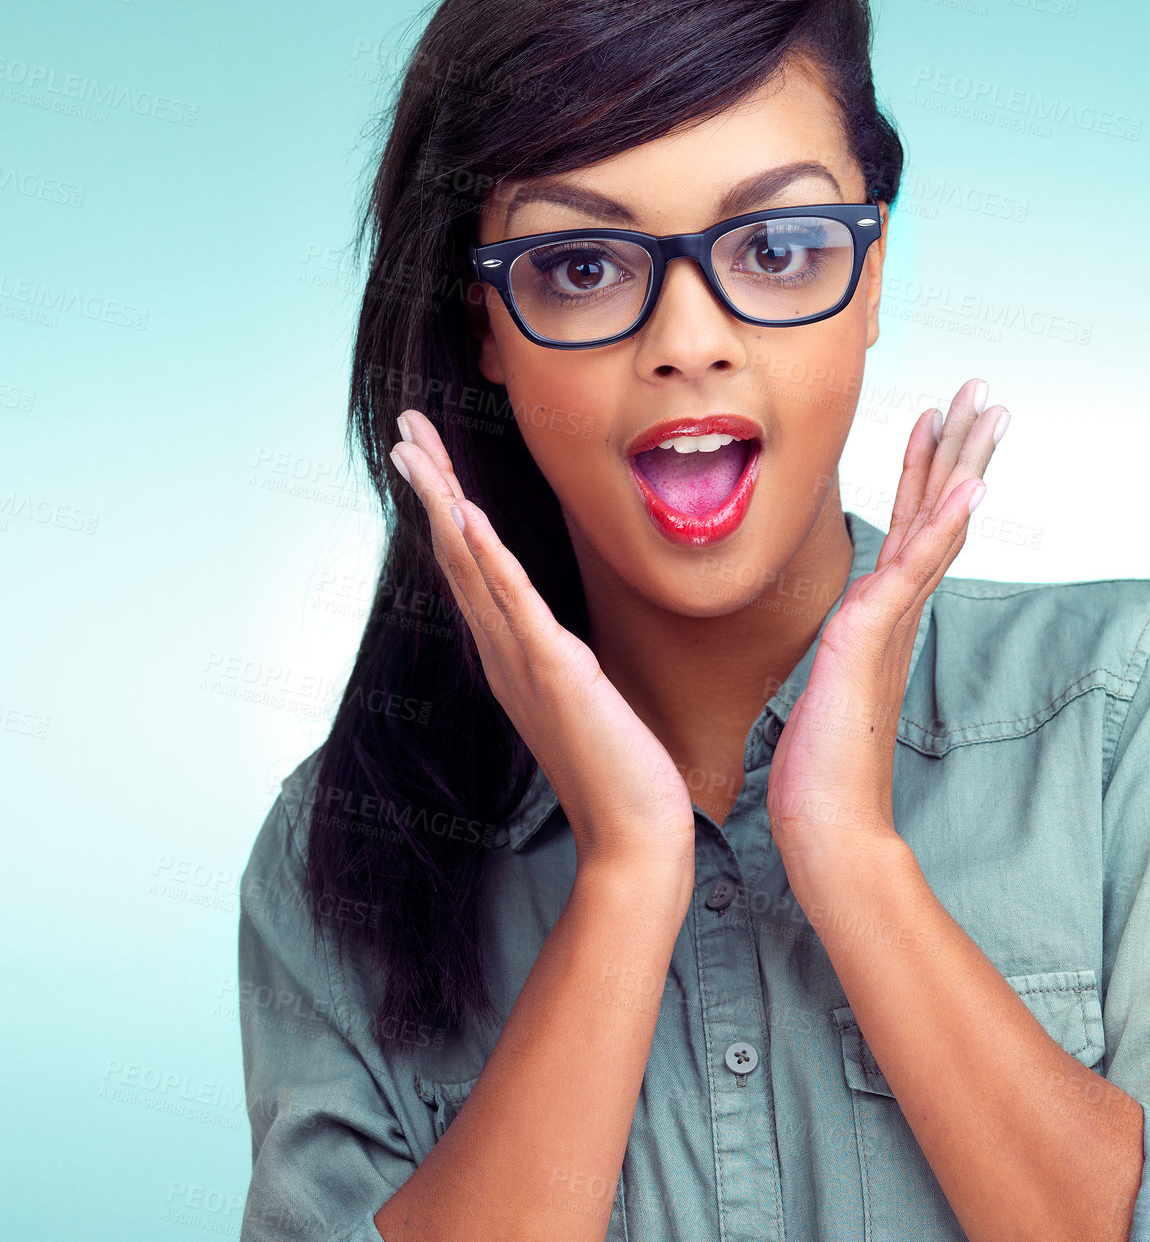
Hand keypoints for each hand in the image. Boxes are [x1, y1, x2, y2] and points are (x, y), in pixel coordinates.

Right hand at [390, 410, 696, 876]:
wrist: (632, 834)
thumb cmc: (615, 771)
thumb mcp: (581, 697)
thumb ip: (558, 662)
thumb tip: (554, 639)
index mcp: (510, 654)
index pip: (469, 567)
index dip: (445, 507)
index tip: (430, 458)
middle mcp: (503, 653)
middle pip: (455, 552)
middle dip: (430, 484)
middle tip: (404, 429)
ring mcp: (523, 661)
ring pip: (471, 565)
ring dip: (442, 500)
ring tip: (414, 448)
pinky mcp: (556, 671)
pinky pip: (515, 603)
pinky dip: (489, 556)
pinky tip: (468, 513)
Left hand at [766, 378, 1006, 861]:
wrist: (829, 826)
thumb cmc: (823, 768)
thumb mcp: (826, 685)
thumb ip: (844, 649)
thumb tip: (848, 631)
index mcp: (882, 615)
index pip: (912, 526)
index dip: (928, 470)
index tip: (939, 419)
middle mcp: (896, 612)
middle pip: (937, 511)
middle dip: (960, 447)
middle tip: (984, 391)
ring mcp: (889, 622)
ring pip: (936, 526)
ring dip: (963, 464)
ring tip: (987, 411)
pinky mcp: (871, 638)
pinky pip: (915, 571)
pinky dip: (945, 525)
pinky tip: (969, 487)